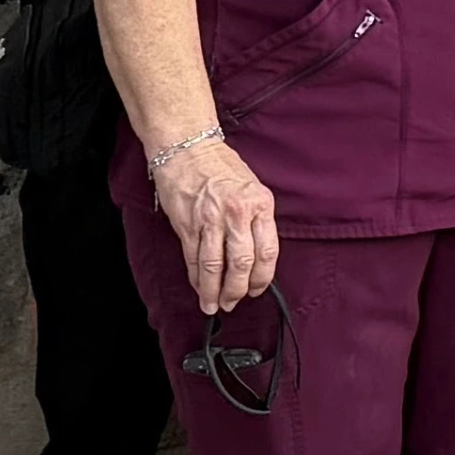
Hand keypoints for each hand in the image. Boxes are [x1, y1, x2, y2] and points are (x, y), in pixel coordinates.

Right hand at [151, 129, 280, 315]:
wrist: (189, 150)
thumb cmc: (223, 168)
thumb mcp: (253, 189)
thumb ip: (257, 220)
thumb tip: (258, 256)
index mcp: (260, 204)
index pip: (267, 251)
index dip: (262, 277)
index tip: (257, 290)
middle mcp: (237, 214)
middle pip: (241, 263)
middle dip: (237, 289)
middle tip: (234, 302)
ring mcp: (211, 220)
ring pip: (214, 266)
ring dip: (213, 291)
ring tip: (214, 305)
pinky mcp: (187, 225)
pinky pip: (193, 258)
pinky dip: (196, 278)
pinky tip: (199, 288)